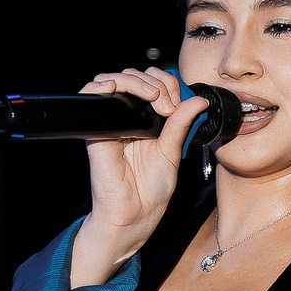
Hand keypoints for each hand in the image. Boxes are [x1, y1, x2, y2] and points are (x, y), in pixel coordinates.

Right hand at [71, 68, 206, 285]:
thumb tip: (199, 100)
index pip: (154, 83)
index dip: (168, 85)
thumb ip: (180, 124)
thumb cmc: (151, 190)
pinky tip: (117, 90)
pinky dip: (102, 85)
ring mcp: (111, 121)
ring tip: (151, 98)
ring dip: (136, 80)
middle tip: (167, 106)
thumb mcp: (172, 151)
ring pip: (115, 79)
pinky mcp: (96, 129)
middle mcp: (128, 117)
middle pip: (136, 76)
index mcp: (147, 120)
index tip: (178, 105)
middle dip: (156, 82)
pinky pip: (92, 96)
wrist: (135, 214)